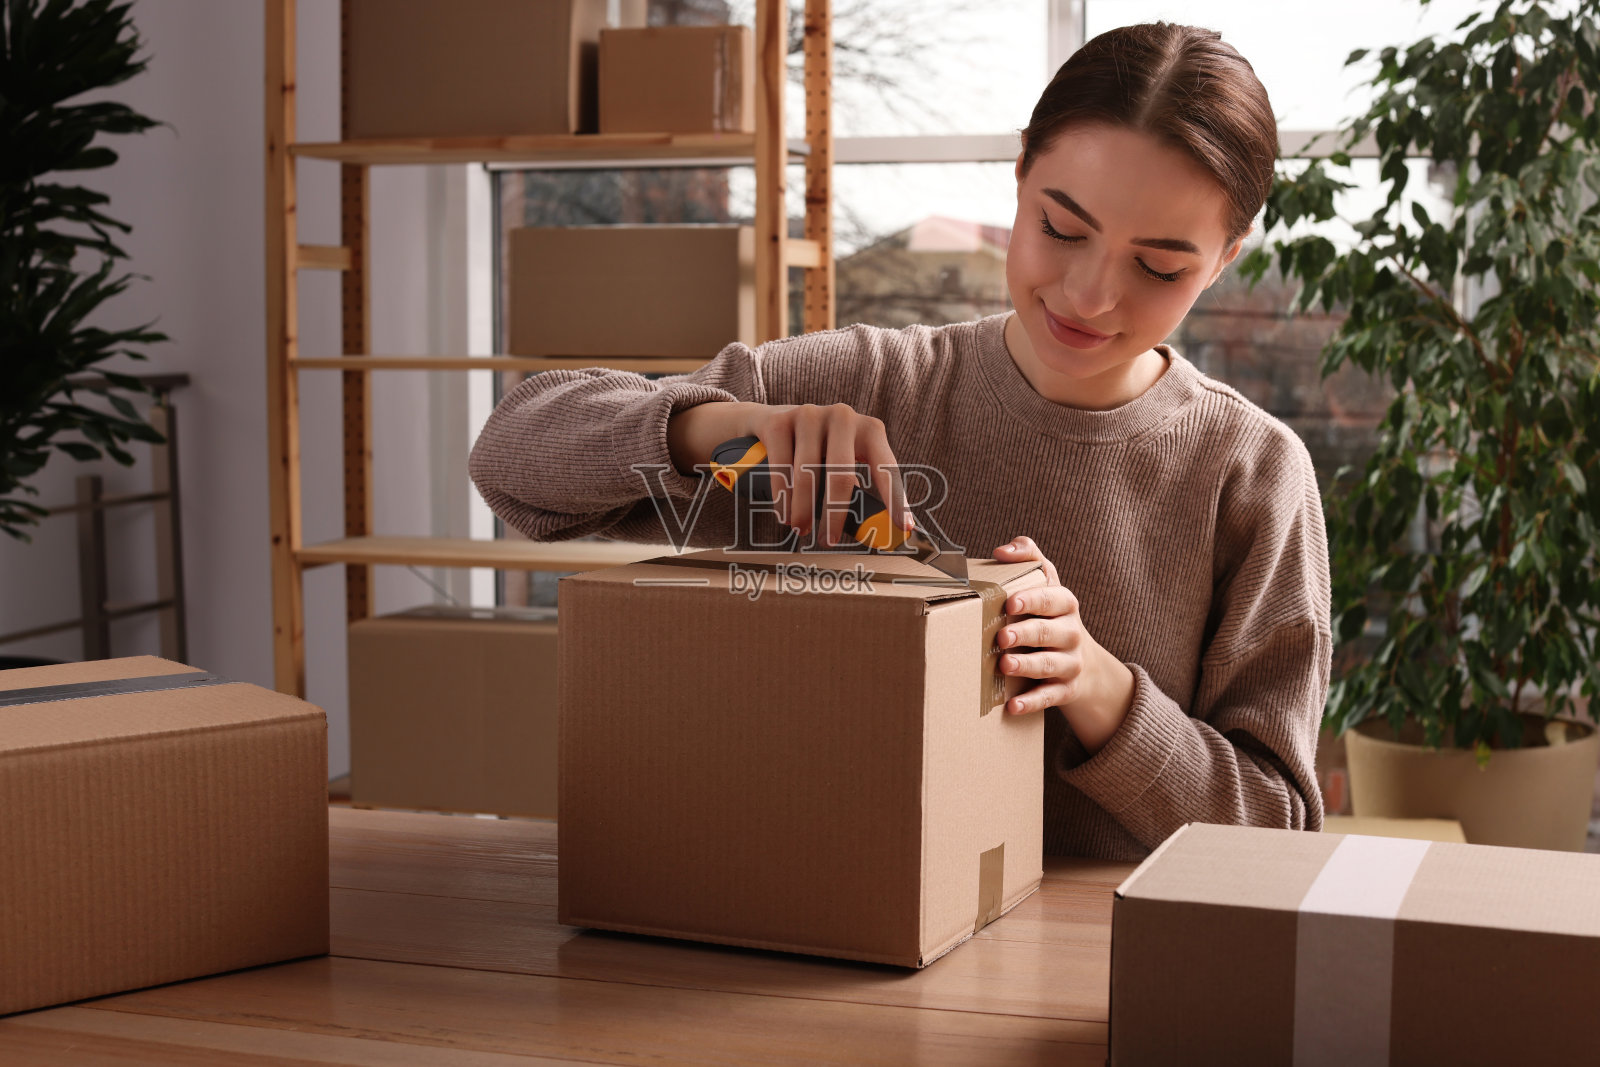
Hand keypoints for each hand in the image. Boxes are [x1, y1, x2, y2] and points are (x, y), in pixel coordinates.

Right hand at [669, 401, 911, 546]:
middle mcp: (843, 417)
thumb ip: (857, 492)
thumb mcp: (840, 463)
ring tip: (800, 530)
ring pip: (807, 474)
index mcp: (869, 429)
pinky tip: (783, 513)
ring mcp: (810, 415)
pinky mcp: (779, 421)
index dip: (896, 499)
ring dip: (803, 509)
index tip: (904, 527)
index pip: (887, 468)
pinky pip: (781, 466)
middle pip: (841, 475)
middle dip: (834, 515)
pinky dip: (782, 495)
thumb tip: (874, 532)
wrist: (767, 422)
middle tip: (828, 541)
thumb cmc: (815, 452)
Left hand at [991, 535, 1134, 754]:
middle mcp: (1071, 632)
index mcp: (1065, 604)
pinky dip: (1031, 702)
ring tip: (1005, 665)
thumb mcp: (1047, 584)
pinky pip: (1050, 696)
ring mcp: (1070, 663)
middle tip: (1001, 636)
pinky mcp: (1066, 690)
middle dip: (1026, 633)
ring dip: (1027, 665)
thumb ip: (1029, 558)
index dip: (1032, 599)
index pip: (1052, 598)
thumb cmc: (1051, 616)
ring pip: (1050, 664)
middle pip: (1049, 631)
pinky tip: (1012, 707)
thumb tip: (1001, 550)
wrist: (1084, 663)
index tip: (1010, 602)